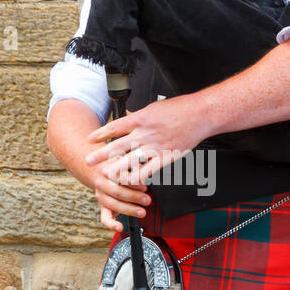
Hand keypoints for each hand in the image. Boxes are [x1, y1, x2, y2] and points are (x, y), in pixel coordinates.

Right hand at [83, 138, 152, 235]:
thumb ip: (135, 164)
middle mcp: (102, 183)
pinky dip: (111, 224)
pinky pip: (104, 218)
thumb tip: (148, 167)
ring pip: (113, 204)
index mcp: (108, 170)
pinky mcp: (102, 207)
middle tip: (147, 200)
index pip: (120, 176)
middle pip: (117, 191)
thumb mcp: (125, 160)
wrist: (99, 170)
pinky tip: (120, 227)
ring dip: (128, 210)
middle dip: (134, 197)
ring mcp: (101, 196)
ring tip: (142, 212)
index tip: (144, 185)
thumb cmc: (118, 166)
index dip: (133, 182)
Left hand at [85, 97, 209, 188]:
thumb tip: (124, 115)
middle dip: (102, 154)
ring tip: (106, 174)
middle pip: (119, 145)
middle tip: (89, 160)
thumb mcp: (152, 108)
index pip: (115, 127)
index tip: (90, 139)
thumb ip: (138, 115)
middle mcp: (145, 133)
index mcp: (140, 119)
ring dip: (117, 168)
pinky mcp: (166, 156)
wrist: (200, 115)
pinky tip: (130, 181)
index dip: (101, 134)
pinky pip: (149, 169)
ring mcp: (155, 146)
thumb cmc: (178, 109)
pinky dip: (138, 176)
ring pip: (131, 160)